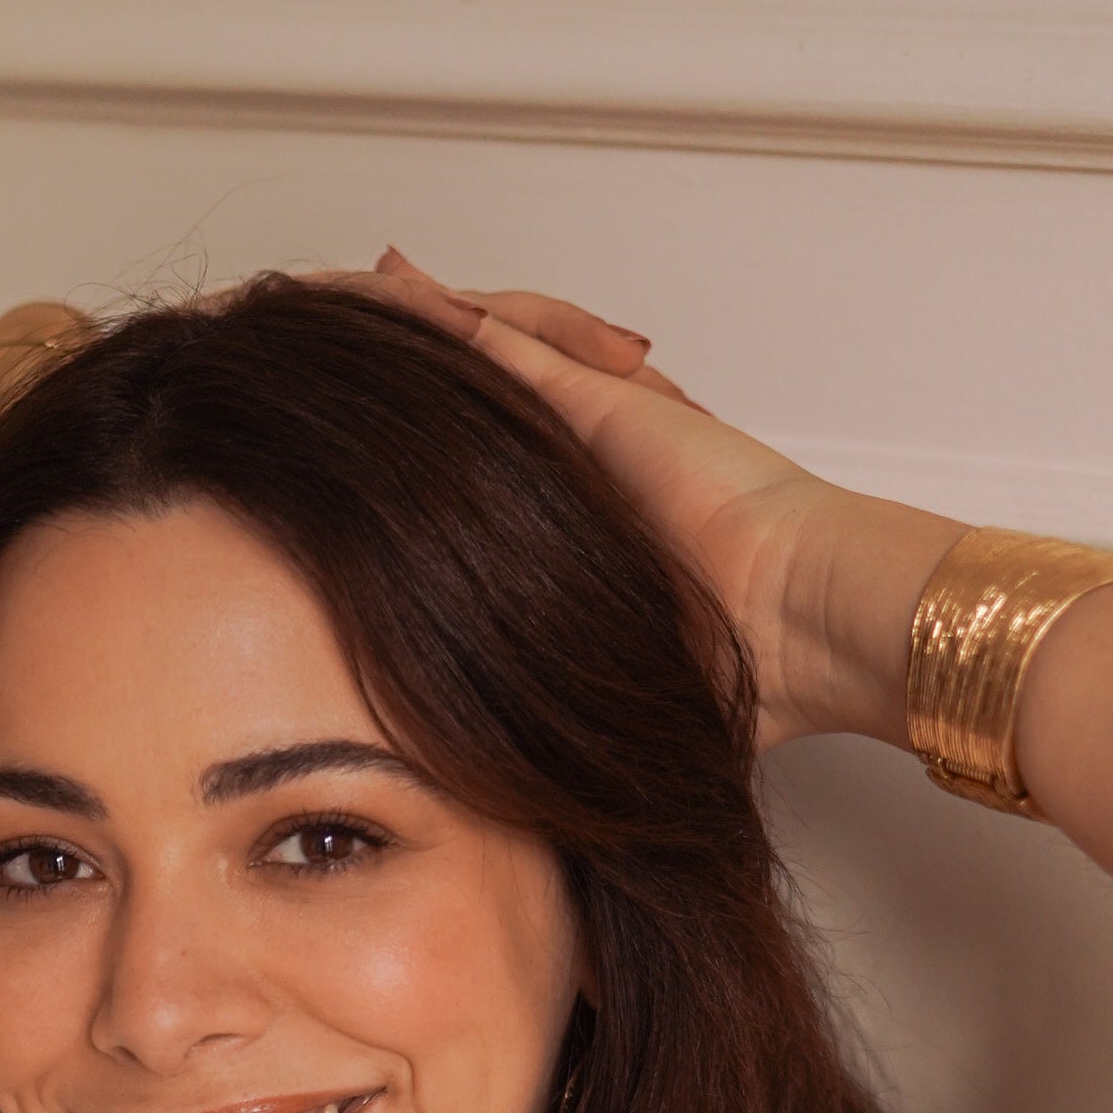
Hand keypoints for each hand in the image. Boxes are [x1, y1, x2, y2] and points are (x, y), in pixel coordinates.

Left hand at [363, 249, 944, 750]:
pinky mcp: (587, 392)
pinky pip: (489, 332)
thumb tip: (516, 832)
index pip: (476, 471)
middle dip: (383, 381)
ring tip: (312, 303)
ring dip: (388, 328)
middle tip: (310, 364)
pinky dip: (425, 308)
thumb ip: (560, 731)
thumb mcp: (613, 705)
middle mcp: (573, 459)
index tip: (346, 464)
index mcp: (576, 526)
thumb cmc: (749, 671)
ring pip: (466, 352)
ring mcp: (581, 417)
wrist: (802, 618)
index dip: (414, 457)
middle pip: (458, 400)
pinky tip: (376, 280)